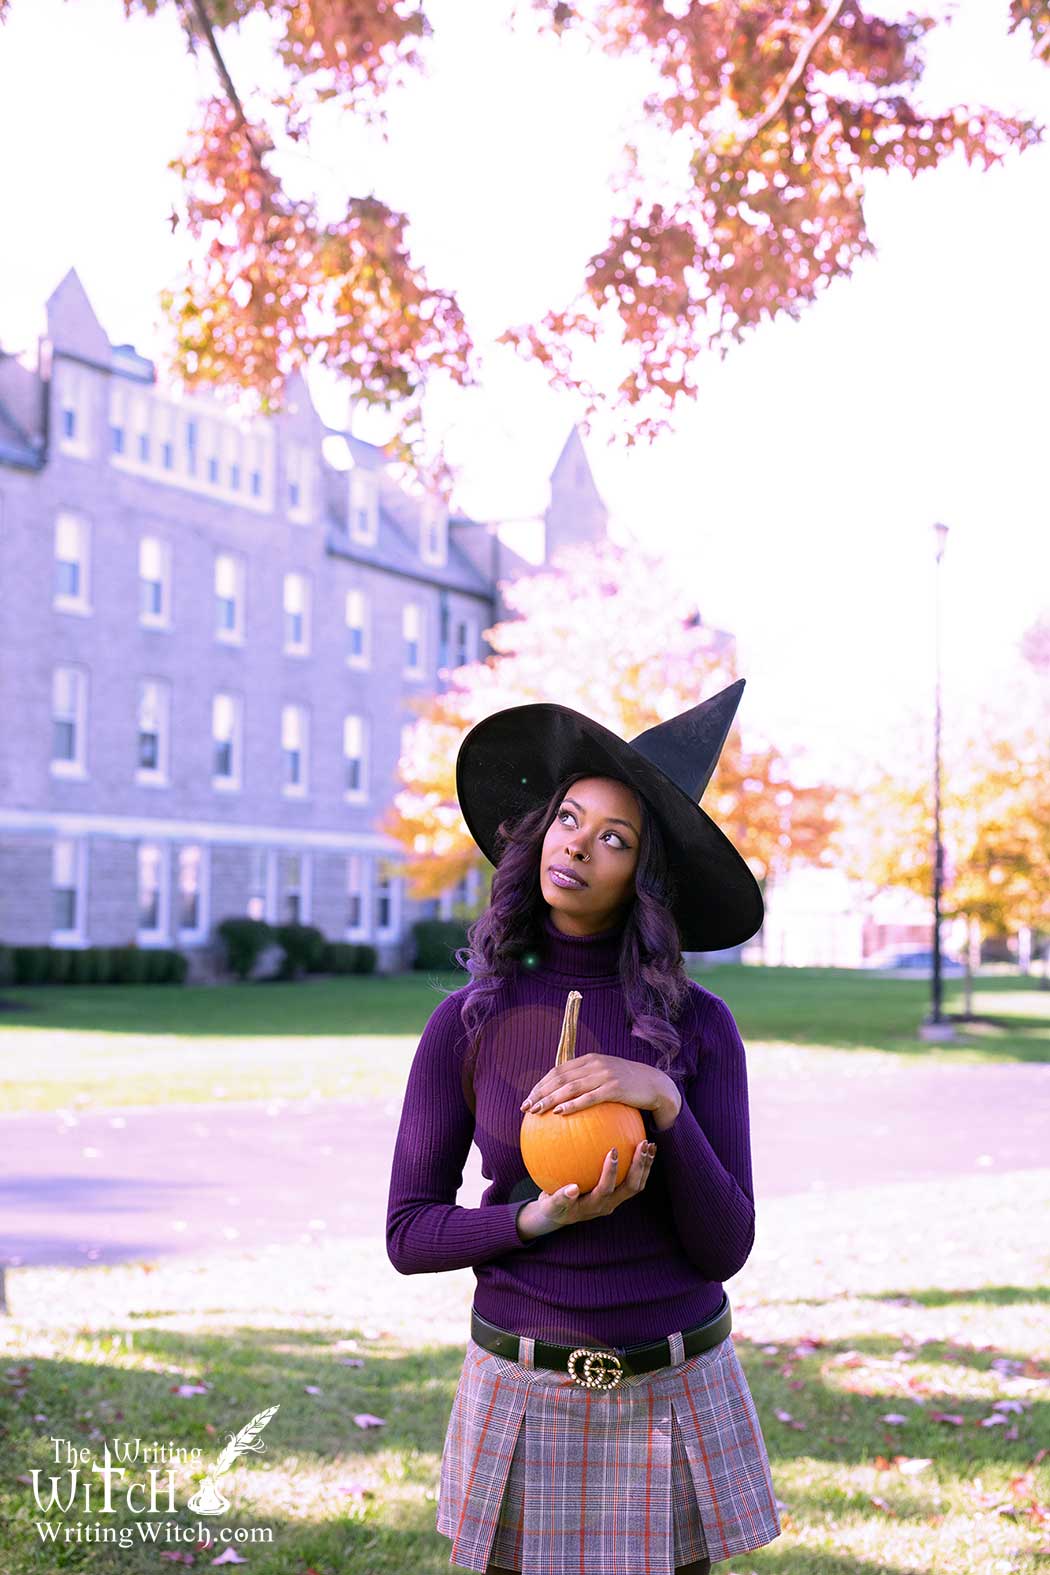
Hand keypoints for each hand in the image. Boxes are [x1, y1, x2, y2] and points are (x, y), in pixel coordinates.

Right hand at [516, 1139, 656, 1240]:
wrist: (558, 1215)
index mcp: (593, 1206)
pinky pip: (632, 1179)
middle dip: (639, 1166)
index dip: (611, 1172)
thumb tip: (572, 1189)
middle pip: (631, 1187)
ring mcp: (615, 1200)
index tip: (613, 1150)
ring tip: (649, 1144)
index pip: (606, 1189)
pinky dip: (639, 1164)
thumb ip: (560, 1199)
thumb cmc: (553, 1207)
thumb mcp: (551, 1205)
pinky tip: (638, 1144)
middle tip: (643, 1143)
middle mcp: (608, 1204)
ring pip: (637, 1184)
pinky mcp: (616, 1193)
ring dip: (645, 1165)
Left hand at [520, 1053, 678, 1123]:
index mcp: (589, 1060)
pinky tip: (560, 1113)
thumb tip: (564, 1100)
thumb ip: (587, 1082)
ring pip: (570, 1087)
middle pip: (560, 1077)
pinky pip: (589, 1097)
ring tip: (537, 1111)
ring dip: (550, 1099)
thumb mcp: (605, 1077)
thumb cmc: (628, 1086)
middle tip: (526, 1107)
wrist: (655, 1085)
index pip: (558, 1070)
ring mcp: (604, 1075)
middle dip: (540, 1092)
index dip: (541, 1084)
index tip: (528, 1098)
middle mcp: (594, 1064)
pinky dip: (573, 1104)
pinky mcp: (615, 1088)